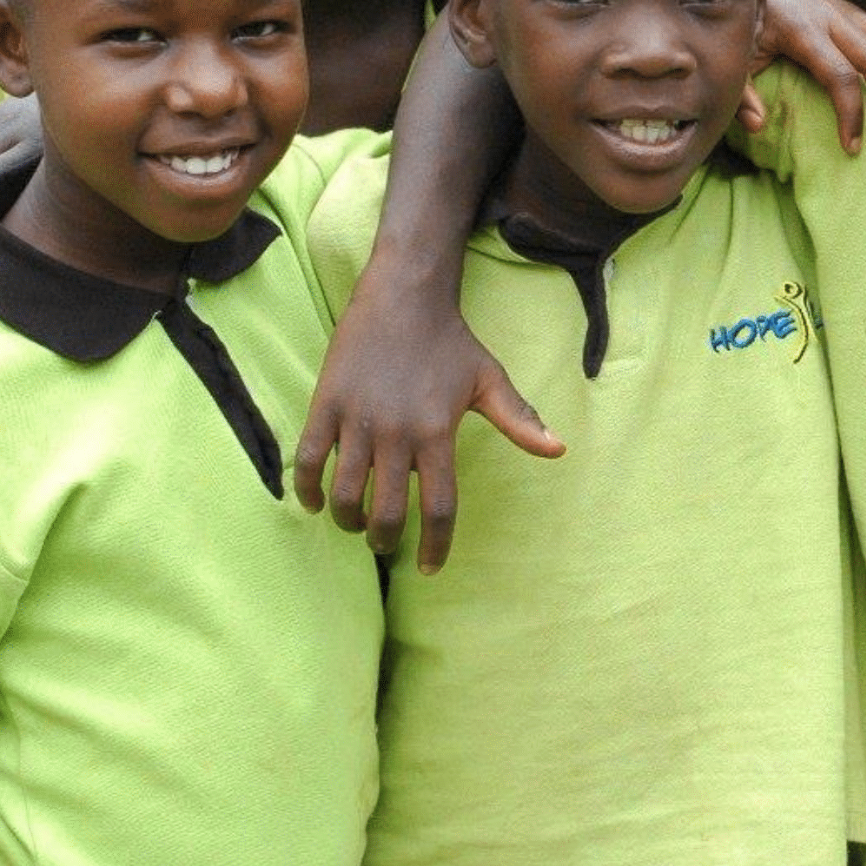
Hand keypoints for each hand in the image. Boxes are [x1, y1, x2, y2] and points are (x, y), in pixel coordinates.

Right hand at [292, 274, 562, 574]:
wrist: (403, 298)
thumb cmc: (451, 343)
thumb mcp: (488, 380)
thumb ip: (519, 420)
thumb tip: (558, 451)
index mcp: (438, 433)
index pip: (439, 507)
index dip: (435, 545)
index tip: (430, 567)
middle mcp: (397, 432)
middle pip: (387, 510)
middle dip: (386, 540)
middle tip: (387, 545)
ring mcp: (357, 420)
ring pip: (345, 493)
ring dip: (349, 520)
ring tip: (357, 524)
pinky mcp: (325, 404)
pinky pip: (308, 459)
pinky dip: (307, 489)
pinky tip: (315, 502)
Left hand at [754, 0, 865, 153]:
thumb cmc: (747, 15)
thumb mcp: (737, 51)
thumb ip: (742, 89)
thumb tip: (759, 126)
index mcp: (803, 29)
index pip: (839, 75)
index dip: (850, 114)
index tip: (853, 147)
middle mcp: (833, 18)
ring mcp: (850, 12)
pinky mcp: (857, 12)